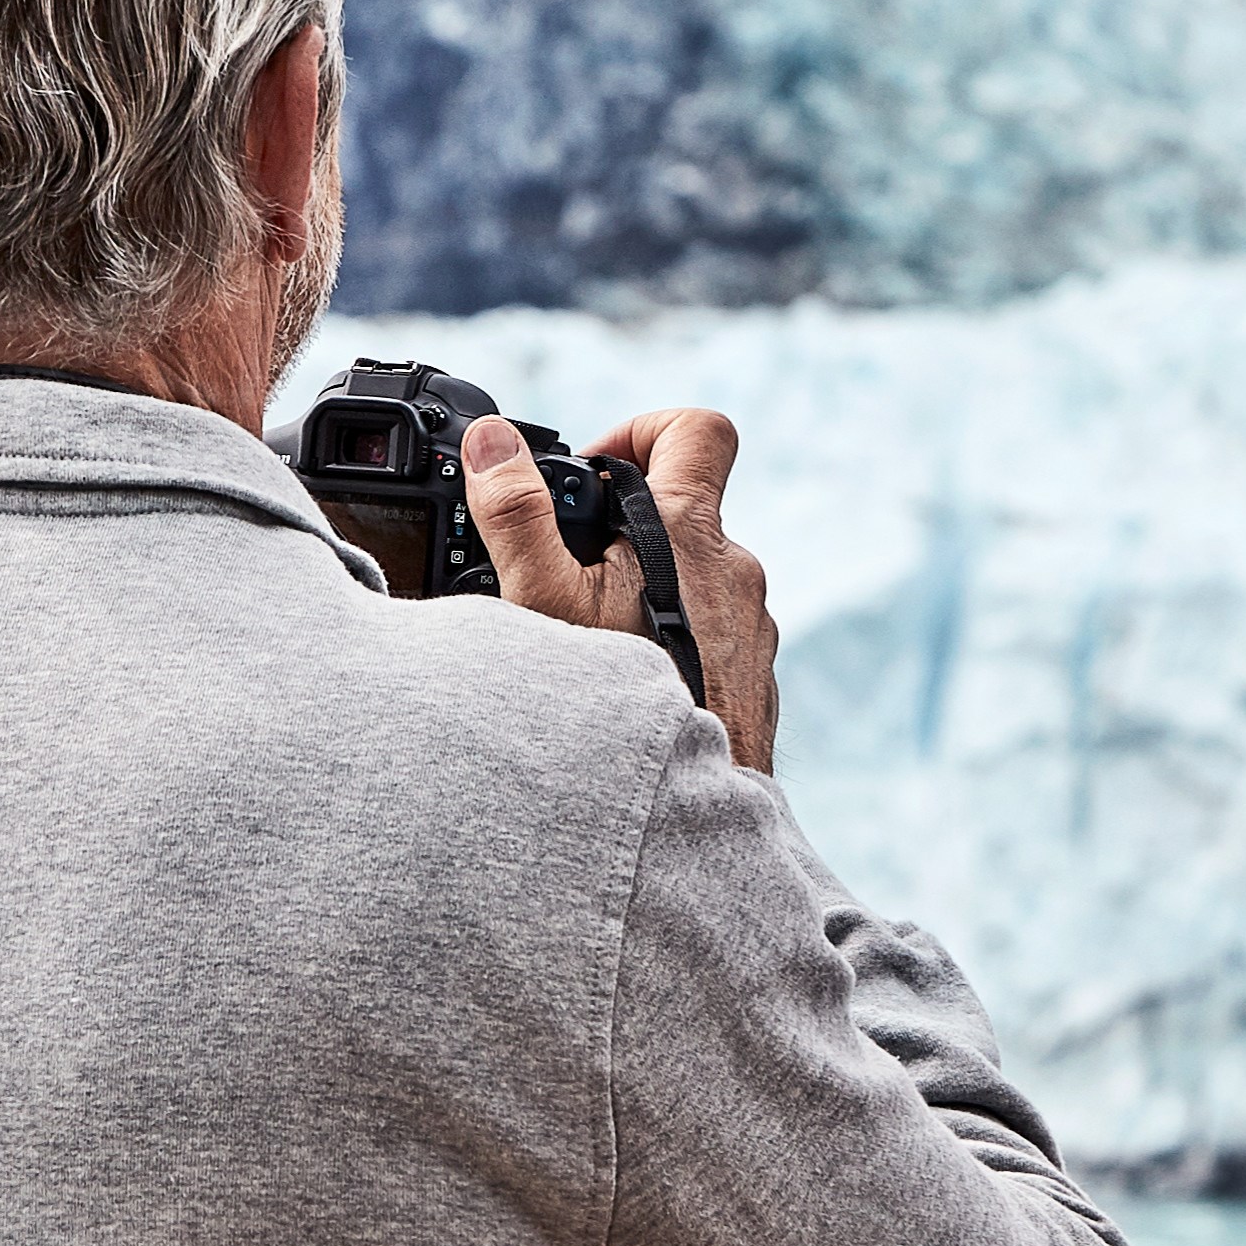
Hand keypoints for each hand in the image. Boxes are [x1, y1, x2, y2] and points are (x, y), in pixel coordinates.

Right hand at [460, 407, 780, 775]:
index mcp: (691, 532)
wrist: (684, 818)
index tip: (598, 465)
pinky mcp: (753, 675)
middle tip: (570, 565)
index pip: (699, 429)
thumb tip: (492, 443)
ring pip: (695, 577)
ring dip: (644, 588)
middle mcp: (735, 571)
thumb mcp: (544, 602)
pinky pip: (710, 632)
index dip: (646, 426)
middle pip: (683, 510)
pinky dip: (670, 639)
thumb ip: (516, 514)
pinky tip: (626, 680)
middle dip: (624, 527)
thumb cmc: (616, 713)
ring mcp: (752, 626)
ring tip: (589, 634)